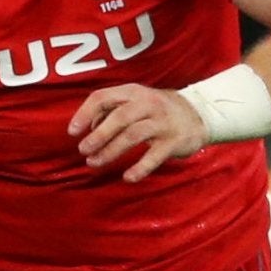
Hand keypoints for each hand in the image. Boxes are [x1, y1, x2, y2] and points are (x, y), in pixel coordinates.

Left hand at [68, 82, 207, 182]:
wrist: (198, 114)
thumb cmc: (156, 110)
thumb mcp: (134, 102)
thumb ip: (111, 111)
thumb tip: (89, 128)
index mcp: (133, 92)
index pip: (103, 97)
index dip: (85, 113)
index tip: (72, 132)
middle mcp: (148, 103)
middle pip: (119, 117)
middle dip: (98, 135)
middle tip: (83, 151)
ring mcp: (162, 122)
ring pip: (133, 135)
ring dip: (111, 151)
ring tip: (95, 162)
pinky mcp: (174, 141)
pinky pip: (154, 156)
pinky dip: (140, 168)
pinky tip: (128, 177)